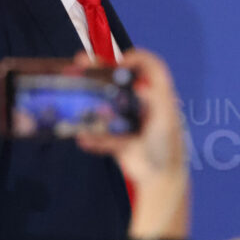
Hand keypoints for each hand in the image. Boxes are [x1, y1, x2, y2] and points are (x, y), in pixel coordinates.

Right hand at [74, 49, 188, 239]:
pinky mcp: (117, 139)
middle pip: (118, 80)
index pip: (151, 68)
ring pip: (103, 104)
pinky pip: (100, 134)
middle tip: (79, 63)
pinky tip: (83, 139)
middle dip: (98, 70)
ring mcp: (127, 122)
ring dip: (87, 100)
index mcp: (158, 97)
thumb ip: (154, 100)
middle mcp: (141, 105)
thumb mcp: (165, 120)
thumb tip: (140, 84)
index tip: (119, 62)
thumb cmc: (167, 148)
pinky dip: (91, 137)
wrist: (160, 180)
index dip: (136, 59)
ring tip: (73, 97)